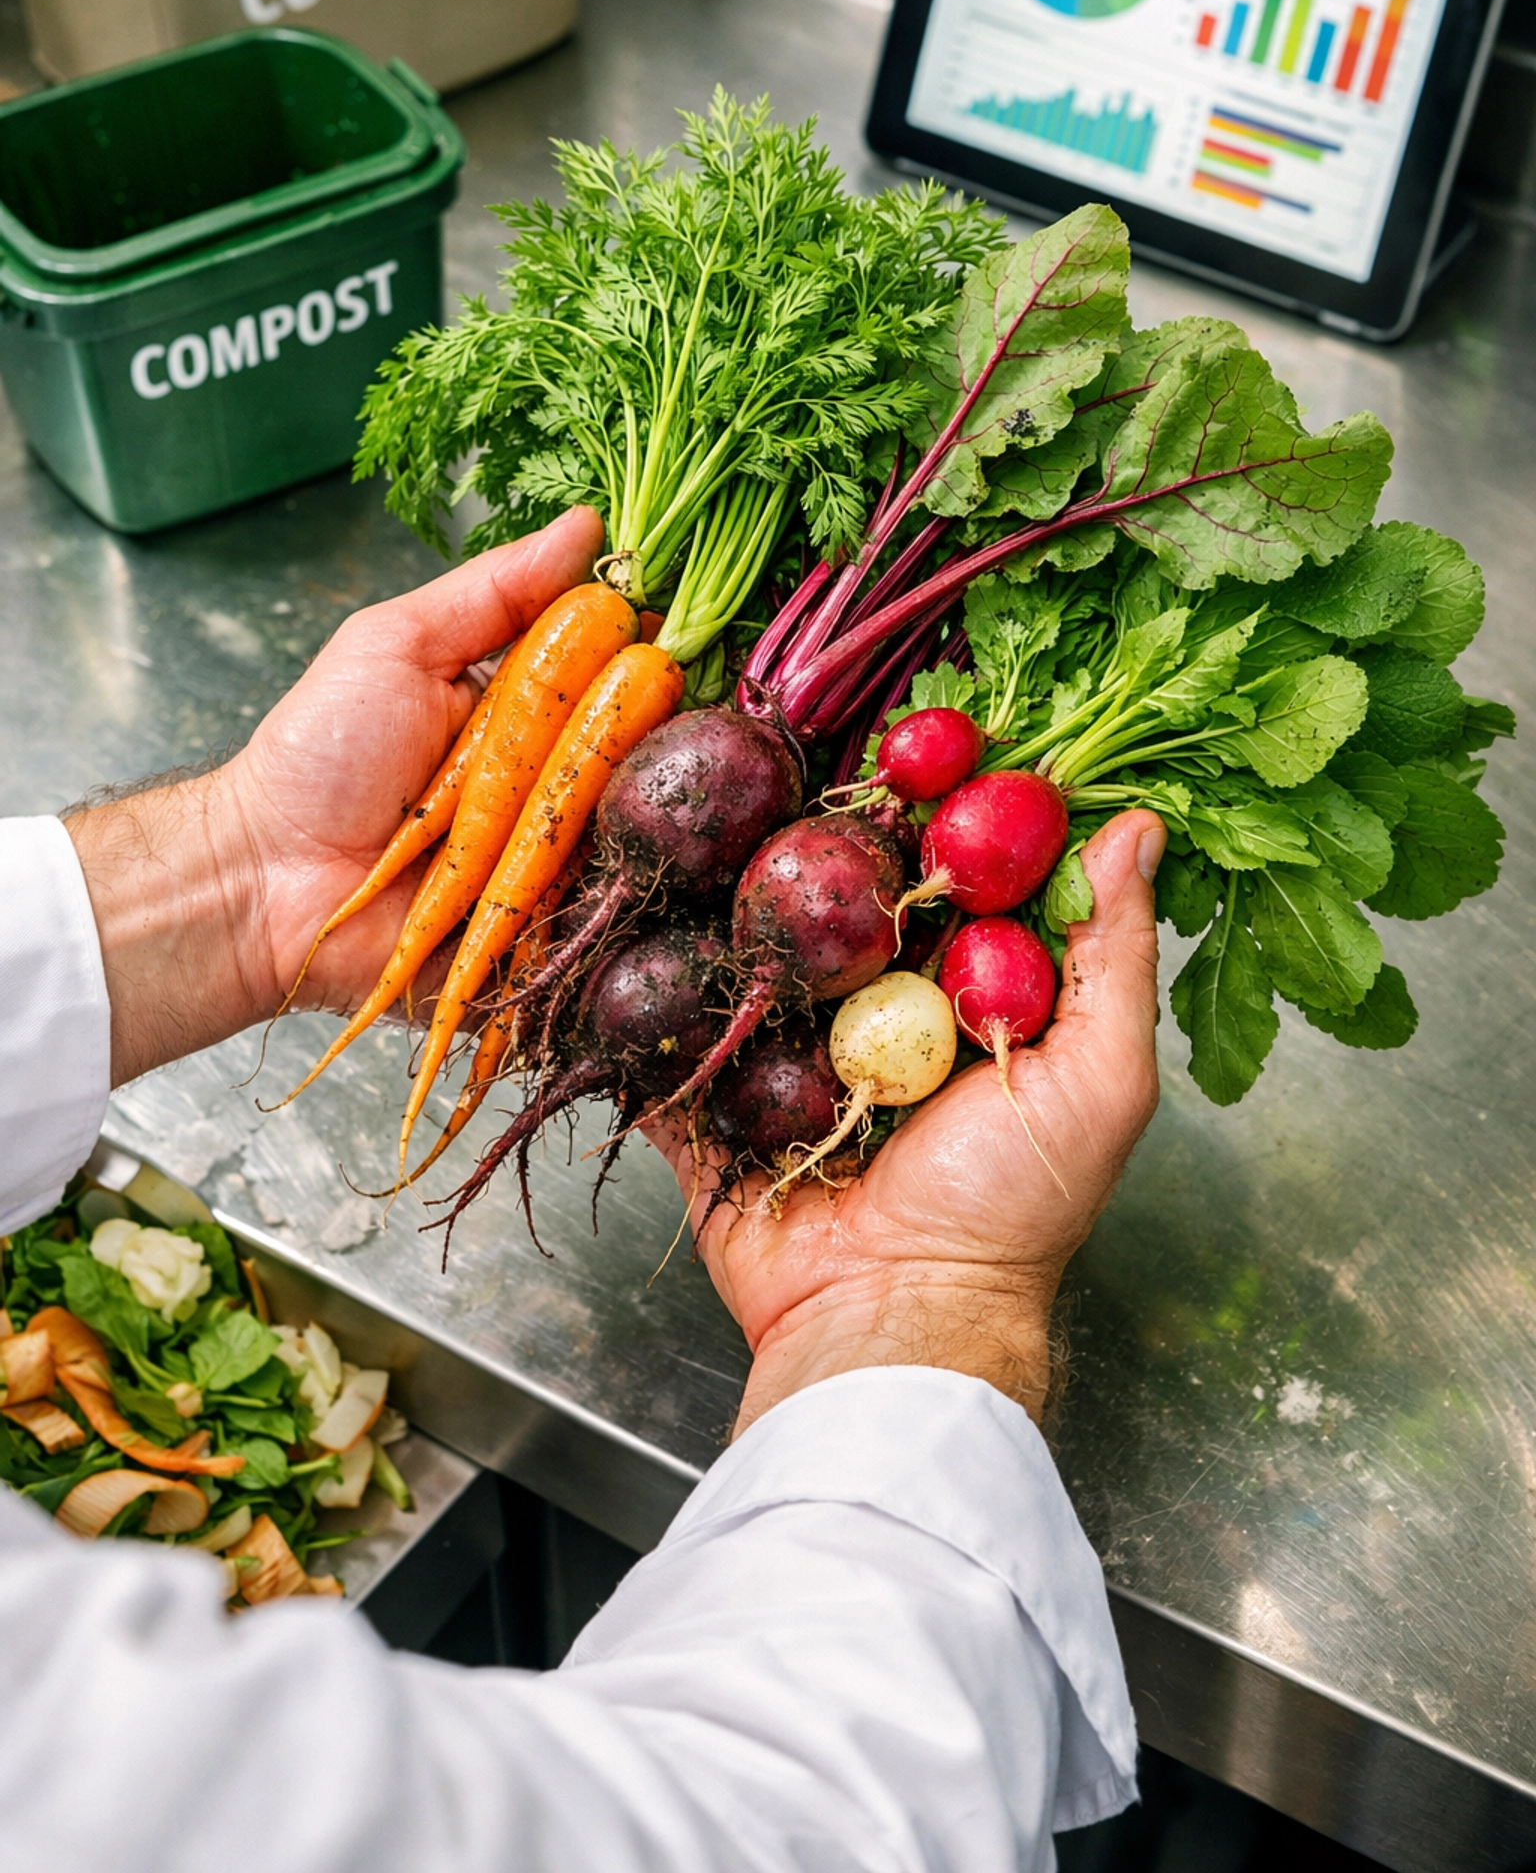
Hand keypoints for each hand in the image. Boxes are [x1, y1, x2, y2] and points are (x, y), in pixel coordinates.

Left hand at [66, 507, 604, 1086]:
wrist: (264, 880)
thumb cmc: (318, 758)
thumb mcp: (397, 643)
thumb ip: (494, 588)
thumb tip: (586, 524)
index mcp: (523, 704)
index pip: (616, 666)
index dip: (647, 648)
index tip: (670, 628)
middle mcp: (548, 776)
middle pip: (638, 745)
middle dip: (646, 725)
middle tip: (640, 712)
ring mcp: (552, 853)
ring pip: (634, 823)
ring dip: (632, 804)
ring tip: (614, 792)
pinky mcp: (547, 924)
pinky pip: (608, 902)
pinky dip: (617, 881)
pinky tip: (631, 856)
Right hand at [646, 810, 1164, 1432]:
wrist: (892, 1316)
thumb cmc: (1012, 1211)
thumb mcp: (1099, 1076)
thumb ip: (1115, 952)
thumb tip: (1139, 827)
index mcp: (971, 994)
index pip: (960, 873)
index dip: (949, 803)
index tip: (928, 732)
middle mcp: (881, 1009)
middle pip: (847, 891)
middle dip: (823, 828)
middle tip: (794, 754)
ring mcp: (791, 1048)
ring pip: (753, 943)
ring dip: (725, 884)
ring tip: (698, 805)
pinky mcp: (717, 1095)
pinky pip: (672, 1027)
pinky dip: (644, 982)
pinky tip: (620, 903)